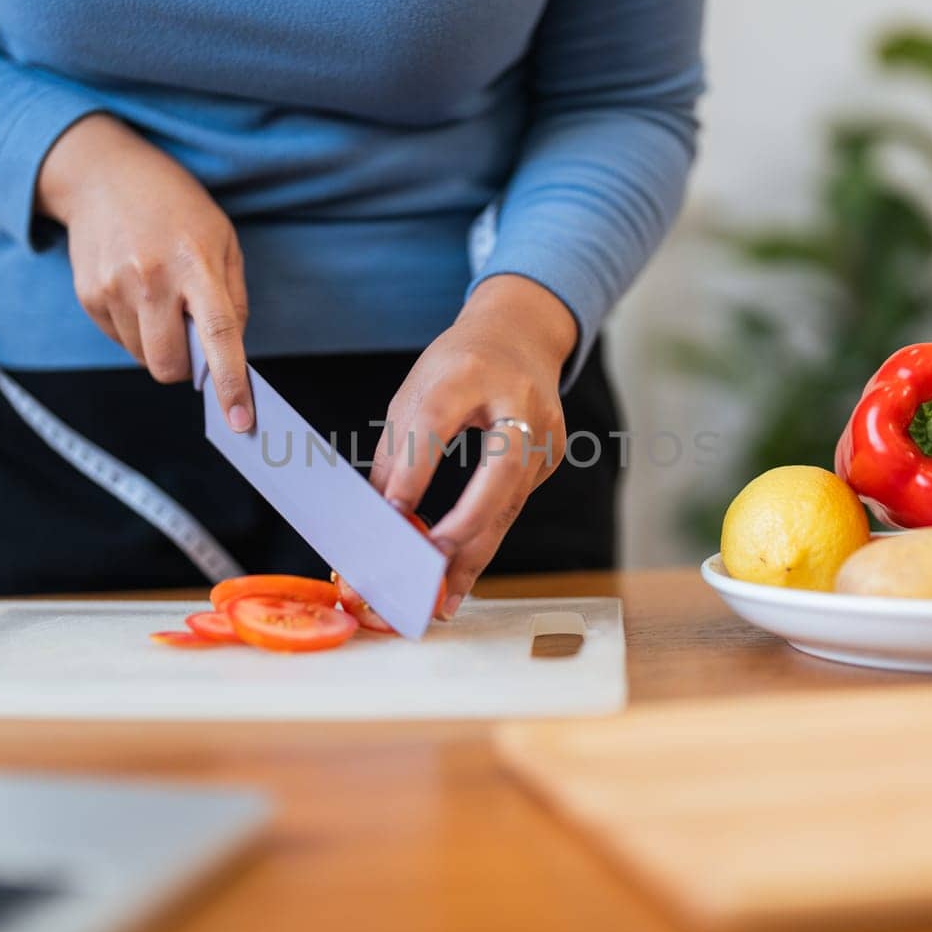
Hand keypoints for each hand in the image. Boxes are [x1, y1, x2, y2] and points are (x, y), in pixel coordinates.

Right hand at [37, 113, 253, 428]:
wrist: (102, 175)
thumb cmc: (176, 208)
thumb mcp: (222, 240)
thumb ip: (232, 300)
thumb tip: (231, 357)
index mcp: (196, 263)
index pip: (218, 335)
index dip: (230, 384)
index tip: (240, 420)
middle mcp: (151, 278)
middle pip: (169, 365)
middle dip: (187, 369)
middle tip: (193, 340)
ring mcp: (113, 289)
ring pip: (144, 359)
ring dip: (160, 346)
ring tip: (162, 301)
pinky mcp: (88, 296)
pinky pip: (121, 341)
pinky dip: (136, 330)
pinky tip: (137, 292)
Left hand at [370, 275, 577, 617]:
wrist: (520, 335)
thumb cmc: (457, 367)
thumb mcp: (415, 393)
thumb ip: (397, 456)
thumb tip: (379, 522)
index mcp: (466, 373)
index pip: (436, 424)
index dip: (414, 473)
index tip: (393, 517)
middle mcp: (516, 400)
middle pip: (502, 468)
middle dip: (467, 522)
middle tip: (433, 564)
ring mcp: (544, 430)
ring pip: (511, 501)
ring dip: (475, 552)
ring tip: (443, 596)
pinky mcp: (552, 456)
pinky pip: (514, 506)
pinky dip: (485, 539)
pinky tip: (461, 573)